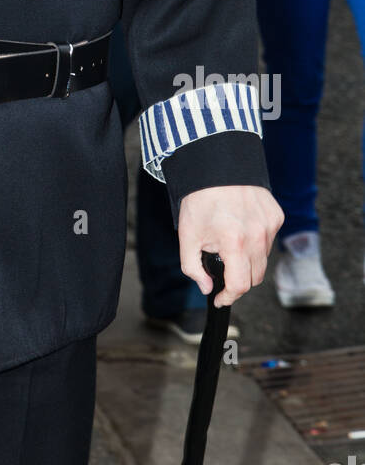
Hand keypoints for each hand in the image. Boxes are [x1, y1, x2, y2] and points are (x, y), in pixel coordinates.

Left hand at [177, 185, 283, 306]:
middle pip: (254, 277)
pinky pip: (268, 240)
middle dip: (237, 279)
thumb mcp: (188, 235)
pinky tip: (241, 227)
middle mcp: (258, 237)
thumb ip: (193, 267)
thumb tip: (206, 287)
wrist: (217, 166)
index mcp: (235, 243)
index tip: (219, 298)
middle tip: (221, 267)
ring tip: (229, 242)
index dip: (228, 297)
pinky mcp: (276, 216)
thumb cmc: (201, 199)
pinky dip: (256, 241)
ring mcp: (270, 226)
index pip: (240, 285)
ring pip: (262, 260)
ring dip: (248, 260)